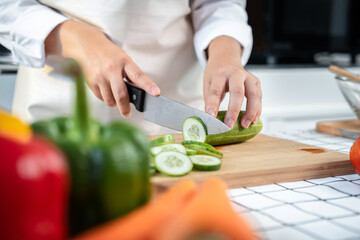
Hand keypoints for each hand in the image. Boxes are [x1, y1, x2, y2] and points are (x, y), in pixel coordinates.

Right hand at [45, 20, 159, 117]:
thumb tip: (140, 93)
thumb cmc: (110, 54)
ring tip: (116, 96)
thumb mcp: (124, 59)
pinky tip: (106, 90)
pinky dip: (106, 98)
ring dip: (115, 103)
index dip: (148, 85)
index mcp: (124, 61)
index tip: (156, 93)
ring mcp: (100, 76)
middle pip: (121, 94)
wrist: (88, 45)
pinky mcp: (91, 82)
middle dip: (125, 107)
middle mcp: (111, 69)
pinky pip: (101, 98)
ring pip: (110, 99)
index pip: (139, 75)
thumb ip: (132, 75)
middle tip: (127, 114)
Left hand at [204, 36, 261, 128]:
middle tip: (229, 125)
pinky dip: (257, 110)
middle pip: (237, 92)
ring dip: (250, 112)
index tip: (211, 117)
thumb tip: (211, 121)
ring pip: (253, 95)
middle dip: (234, 110)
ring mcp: (248, 77)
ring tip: (245, 125)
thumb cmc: (216, 75)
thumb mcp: (208, 84)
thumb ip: (210, 101)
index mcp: (220, 74)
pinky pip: (259, 97)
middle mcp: (236, 74)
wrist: (226, 59)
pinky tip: (253, 120)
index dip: (213, 104)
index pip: (216, 90)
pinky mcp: (256, 83)